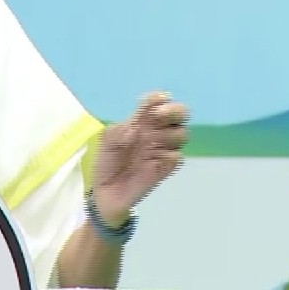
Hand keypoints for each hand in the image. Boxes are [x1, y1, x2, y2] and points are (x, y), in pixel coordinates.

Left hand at [90, 92, 188, 224]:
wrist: (106, 191)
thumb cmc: (107, 161)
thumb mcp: (107, 141)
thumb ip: (119, 131)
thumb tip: (135, 127)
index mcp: (142, 121)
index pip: (158, 103)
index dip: (160, 99)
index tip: (156, 100)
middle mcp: (156, 132)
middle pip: (180, 114)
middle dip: (174, 111)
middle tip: (158, 116)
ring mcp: (163, 149)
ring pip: (182, 134)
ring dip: (170, 134)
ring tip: (151, 142)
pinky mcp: (165, 168)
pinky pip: (177, 158)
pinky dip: (169, 156)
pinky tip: (154, 161)